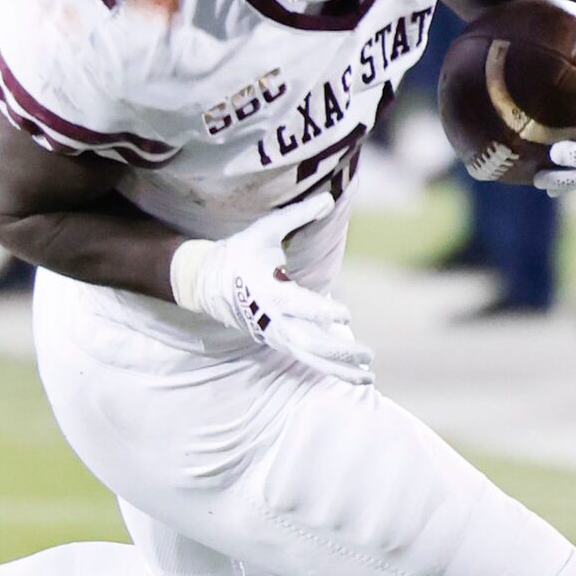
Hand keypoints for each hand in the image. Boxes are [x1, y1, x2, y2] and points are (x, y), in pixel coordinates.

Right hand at [168, 194, 371, 383]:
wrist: (206, 283)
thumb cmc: (238, 253)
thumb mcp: (263, 231)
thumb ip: (297, 216)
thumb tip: (328, 198)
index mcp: (270, 291)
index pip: (299, 306)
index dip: (322, 313)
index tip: (346, 315)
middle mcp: (273, 319)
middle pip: (309, 343)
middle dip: (339, 352)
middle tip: (369, 355)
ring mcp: (275, 334)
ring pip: (309, 357)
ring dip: (339, 369)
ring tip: (369, 377)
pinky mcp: (277, 341)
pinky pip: (306, 358)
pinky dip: (329, 368)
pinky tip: (354, 374)